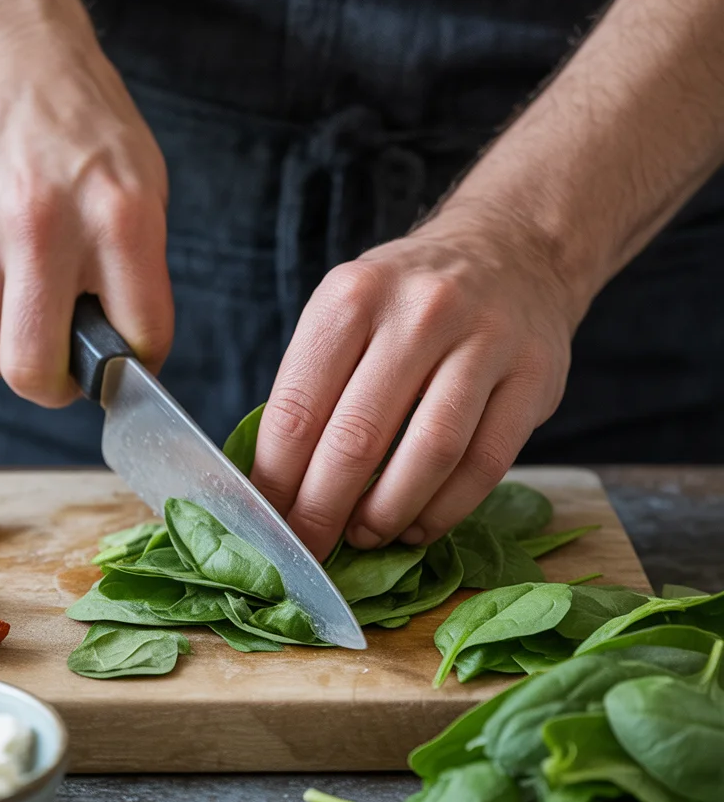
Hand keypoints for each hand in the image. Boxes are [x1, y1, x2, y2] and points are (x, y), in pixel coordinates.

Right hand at [0, 0, 171, 406]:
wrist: (12, 66)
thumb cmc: (89, 138)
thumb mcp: (146, 194)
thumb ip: (138, 278)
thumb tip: (120, 361)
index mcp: (118, 219)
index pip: (135, 341)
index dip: (135, 366)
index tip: (125, 362)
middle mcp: (42, 226)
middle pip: (32, 370)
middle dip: (54, 389)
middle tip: (65, 371)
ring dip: (16, 345)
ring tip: (33, 302)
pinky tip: (1, 264)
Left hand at [250, 202, 589, 558]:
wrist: (512, 252)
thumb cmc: (407, 302)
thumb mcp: (347, 313)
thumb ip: (313, 386)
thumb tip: (274, 485)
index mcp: (352, 297)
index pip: (298, 408)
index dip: (276, 479)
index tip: (267, 521)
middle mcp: (419, 312)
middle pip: (357, 437)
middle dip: (322, 510)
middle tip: (308, 549)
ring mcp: (485, 341)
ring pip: (428, 454)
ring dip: (386, 514)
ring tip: (363, 538)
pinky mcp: (535, 377)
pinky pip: (485, 464)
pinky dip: (445, 510)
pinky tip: (418, 527)